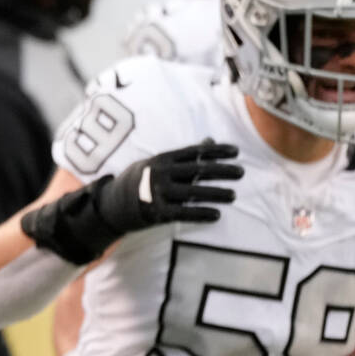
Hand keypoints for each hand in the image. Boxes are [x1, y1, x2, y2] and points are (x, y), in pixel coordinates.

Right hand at [95, 140, 243, 231]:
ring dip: (215, 194)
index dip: (216, 151)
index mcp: (162, 159)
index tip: (236, 152)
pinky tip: (217, 215)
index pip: (194, 152)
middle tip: (241, 173)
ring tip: (233, 195)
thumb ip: (186, 156)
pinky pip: (183, 213)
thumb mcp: (159, 163)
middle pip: (197, 170)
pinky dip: (201, 214)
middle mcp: (160, 174)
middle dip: (221, 171)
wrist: (113, 204)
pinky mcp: (157, 212)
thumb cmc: (142, 180)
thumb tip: (210, 141)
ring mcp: (158, 193)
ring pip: (193, 193)